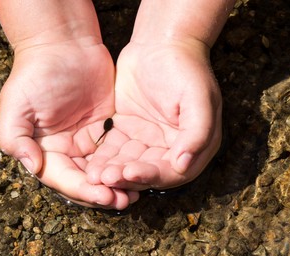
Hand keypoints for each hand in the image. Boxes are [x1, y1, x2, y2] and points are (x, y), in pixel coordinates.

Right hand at [0, 40, 138, 208]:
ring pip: (102, 171)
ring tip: (136, 193)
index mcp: (43, 151)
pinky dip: (125, 164)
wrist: (63, 44)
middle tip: (125, 201)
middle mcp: (65, 152)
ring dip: (117, 184)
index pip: (63, 179)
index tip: (105, 197)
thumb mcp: (16, 106)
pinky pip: (116, 152)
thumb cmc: (35, 73)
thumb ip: (15, 139)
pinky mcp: (105, 130)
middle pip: (85, 181)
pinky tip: (140, 171)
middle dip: (103, 193)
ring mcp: (86, 142)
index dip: (83, 191)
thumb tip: (33, 168)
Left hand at [86, 40, 221, 190]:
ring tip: (95, 175)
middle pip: (147, 172)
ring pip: (128, 164)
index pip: (172, 172)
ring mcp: (146, 140)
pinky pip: (114, 150)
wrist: (160, 43)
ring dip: (113, 172)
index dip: (151, 176)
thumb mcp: (198, 97)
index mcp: (193, 145)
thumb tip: (184, 164)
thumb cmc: (184, 68)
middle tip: (106, 178)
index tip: (130, 172)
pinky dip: (104, 159)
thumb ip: (196, 132)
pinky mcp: (127, 131)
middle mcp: (169, 148)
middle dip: (127, 178)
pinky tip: (91, 165)